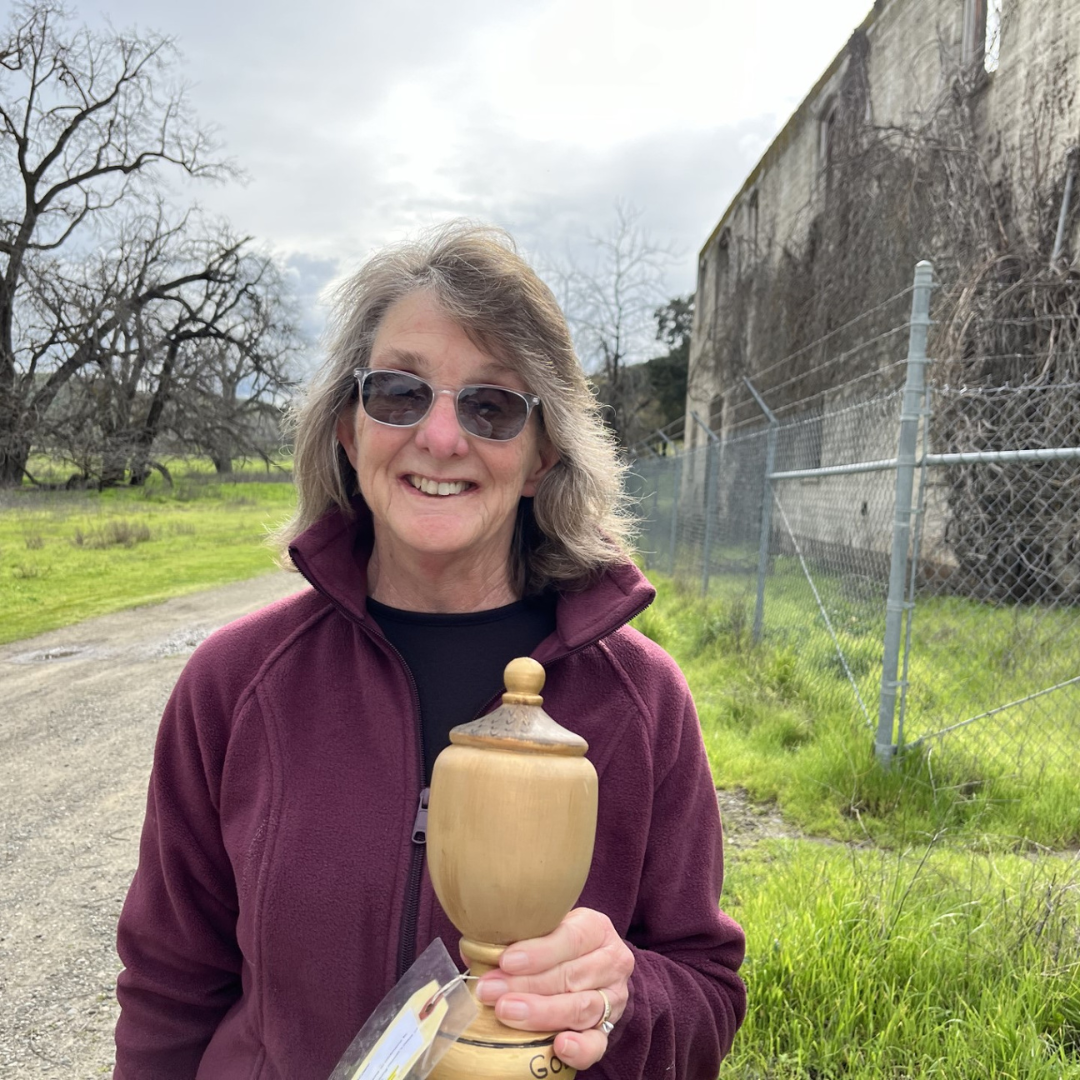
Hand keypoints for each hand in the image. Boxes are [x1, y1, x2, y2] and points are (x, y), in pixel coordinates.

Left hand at [474, 907, 633, 1070]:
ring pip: (580, 1008)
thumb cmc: (559, 943)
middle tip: (490, 990)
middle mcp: (612, 961)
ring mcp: (613, 997)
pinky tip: (558, 1046)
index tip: (505, 960)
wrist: (592, 964)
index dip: (538, 951)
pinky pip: (597, 1043)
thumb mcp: (546, 928)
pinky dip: (579, 1048)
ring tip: (506, 1012)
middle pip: (570, 975)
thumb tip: (473, 950)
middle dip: (525, 984)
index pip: (571, 938)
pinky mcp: (609, 1029)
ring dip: (540, 1012)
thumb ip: (516, 937)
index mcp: (596, 928)